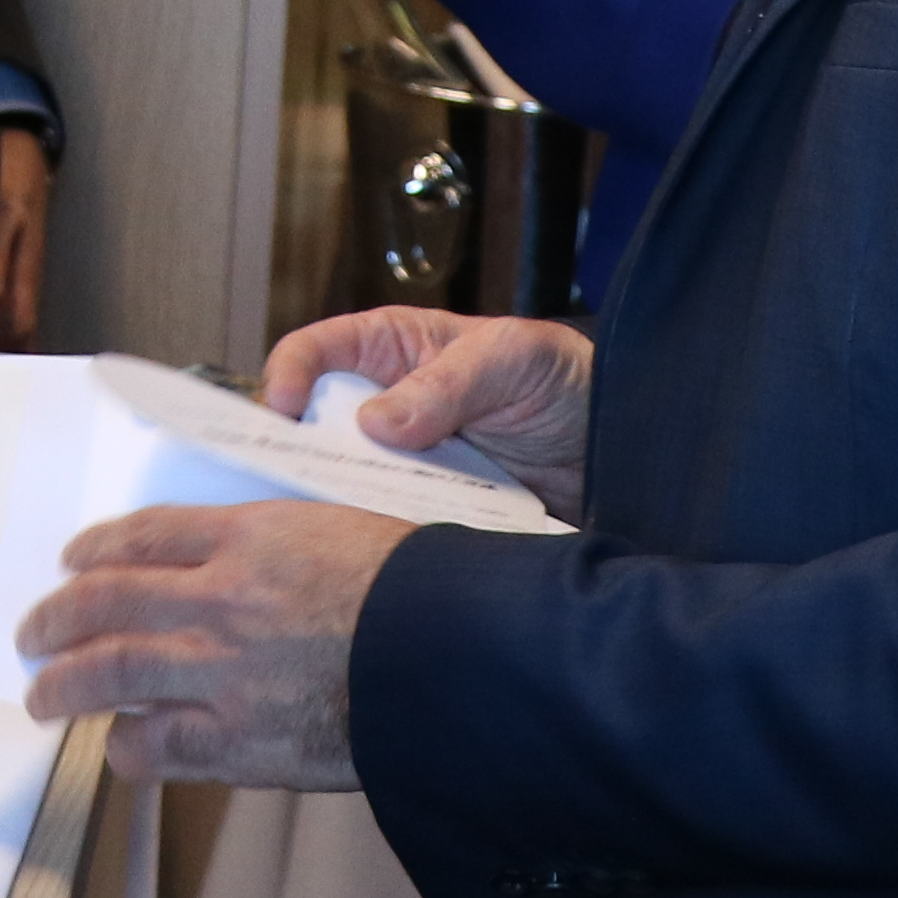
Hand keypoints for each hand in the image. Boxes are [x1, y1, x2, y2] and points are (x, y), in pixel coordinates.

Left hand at [14, 498, 407, 790]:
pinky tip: (119, 746)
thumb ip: (275, 549)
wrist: (451, 658)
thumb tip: (237, 569)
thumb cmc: (415, 592)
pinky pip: (156, 746)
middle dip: (57, 619)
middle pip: (105, 601)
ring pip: (110, 673)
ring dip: (64, 684)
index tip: (77, 560)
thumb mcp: (338, 533)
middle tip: (35, 631)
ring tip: (43, 695)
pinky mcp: (237, 739)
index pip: (146, 534)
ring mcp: (220, 671)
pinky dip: (128, 746)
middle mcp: (218, 599)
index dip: (100, 548)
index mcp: (248, 536)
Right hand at [264, 305, 598, 519]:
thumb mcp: (510, 360)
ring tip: (330, 525)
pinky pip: (388, 521)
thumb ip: (447, 382)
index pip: (317, 351)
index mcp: (392, 350)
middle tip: (286, 482)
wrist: (614, 449)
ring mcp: (405, 462)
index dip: (288, 373)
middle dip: (296, 451)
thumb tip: (376, 421)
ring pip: (346, 482)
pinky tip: (379, 548)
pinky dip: (380, 533)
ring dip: (338, 501)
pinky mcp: (427, 508)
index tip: (282, 408)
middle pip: (315, 427)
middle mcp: (386, 406)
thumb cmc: (560, 379)